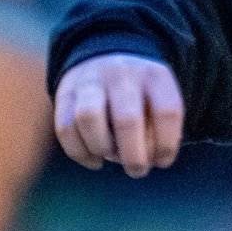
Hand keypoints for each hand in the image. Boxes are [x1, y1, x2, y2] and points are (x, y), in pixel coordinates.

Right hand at [53, 53, 184, 175]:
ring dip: (101, 148)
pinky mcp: (65, 92)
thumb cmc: (141, 98)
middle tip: (136, 169)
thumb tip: (152, 160)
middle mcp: (122, 74)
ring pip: (88, 118)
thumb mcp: (161, 103)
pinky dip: (80, 152)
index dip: (166, 146)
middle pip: (126, 120)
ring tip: (109, 154)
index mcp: (154, 76)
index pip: (167, 112)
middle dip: (133, 157)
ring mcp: (90, 81)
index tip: (161, 162)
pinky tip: (94, 159)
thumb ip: (162, 131)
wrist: (104, 61)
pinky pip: (65, 127)